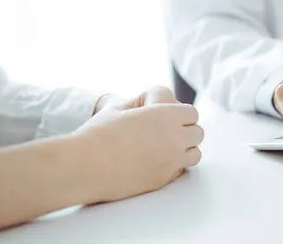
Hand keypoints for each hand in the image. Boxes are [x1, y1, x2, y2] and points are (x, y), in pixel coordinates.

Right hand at [78, 86, 203, 202]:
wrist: (84, 166)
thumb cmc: (97, 133)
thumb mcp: (117, 108)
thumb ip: (138, 104)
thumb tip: (145, 104)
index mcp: (165, 115)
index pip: (192, 113)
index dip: (180, 114)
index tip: (167, 117)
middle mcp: (174, 138)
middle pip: (198, 132)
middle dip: (186, 130)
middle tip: (166, 132)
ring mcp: (171, 161)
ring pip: (195, 154)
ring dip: (185, 149)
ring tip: (166, 148)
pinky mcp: (163, 179)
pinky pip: (181, 170)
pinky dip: (175, 166)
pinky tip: (157, 162)